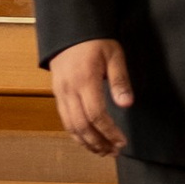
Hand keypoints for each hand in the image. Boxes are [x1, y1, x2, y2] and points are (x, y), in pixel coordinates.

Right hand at [48, 36, 133, 157]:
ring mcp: (60, 93)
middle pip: (81, 125)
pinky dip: (76, 134)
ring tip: (103, 151)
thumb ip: (120, 81)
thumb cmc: (95, 41)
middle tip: (114, 152)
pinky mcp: (57, 94)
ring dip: (87, 142)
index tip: (121, 141)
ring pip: (70, 126)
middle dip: (98, 142)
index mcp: (84, 80)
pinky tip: (88, 141)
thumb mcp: (114, 55)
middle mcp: (69, 90)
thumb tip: (127, 104)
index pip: (96, 114)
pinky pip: (64, 120)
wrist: (70, 31)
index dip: (109, 132)